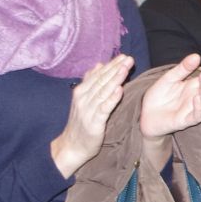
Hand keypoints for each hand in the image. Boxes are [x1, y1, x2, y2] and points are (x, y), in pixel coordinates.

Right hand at [50, 55, 134, 177]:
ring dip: (115, 79)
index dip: (111, 65)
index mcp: (81, 91)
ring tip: (125, 69)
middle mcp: (83, 98)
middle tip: (128, 58)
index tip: (123, 56)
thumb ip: (91, 82)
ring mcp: (88, 110)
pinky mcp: (93, 122)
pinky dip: (111, 99)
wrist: (72, 146)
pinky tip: (119, 90)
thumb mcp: (84, 100)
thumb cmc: (82, 122)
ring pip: (103, 91)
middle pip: (102, 80)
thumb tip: (98, 64)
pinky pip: (104, 108)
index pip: (98, 74)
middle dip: (115, 68)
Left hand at [139, 55, 200, 169]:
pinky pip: (197, 115)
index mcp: (195, 85)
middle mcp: (198, 96)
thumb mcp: (169, 78)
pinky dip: (198, 107)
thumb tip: (197, 56)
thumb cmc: (159, 96)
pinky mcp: (187, 120)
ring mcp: (194, 109)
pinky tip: (197, 97)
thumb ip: (183, 69)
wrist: (146, 115)